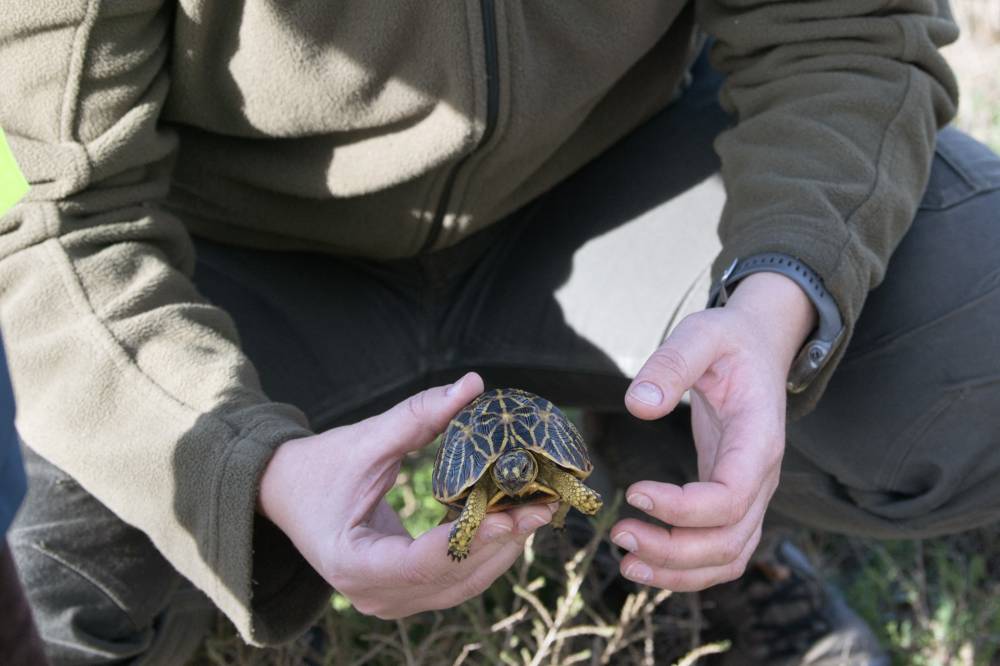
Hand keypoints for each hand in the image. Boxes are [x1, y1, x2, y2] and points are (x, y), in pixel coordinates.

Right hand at [258, 372, 552, 618]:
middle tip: (544, 504)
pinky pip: (455, 579)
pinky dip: (484, 552)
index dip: (472, 540)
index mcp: (353, 564)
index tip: (511, 514)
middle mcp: (373, 595)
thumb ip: (418, 416)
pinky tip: (510, 520)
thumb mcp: (364, 439)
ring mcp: (389, 600)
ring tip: (538, 510)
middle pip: (454, 578)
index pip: (423, 563)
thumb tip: (472, 385)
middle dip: (503, 541)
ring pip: (462, 584)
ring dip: (502, 549)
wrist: (283, 493)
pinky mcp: (403, 592)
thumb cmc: (318, 467)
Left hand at [611, 272, 815, 589]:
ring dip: (678, 570)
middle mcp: (762, 477)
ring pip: (728, 557)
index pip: (731, 497)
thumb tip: (638, 405)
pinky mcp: (733, 499)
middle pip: (729, 540)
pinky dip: (687, 569)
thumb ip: (672, 364)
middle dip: (673, 551)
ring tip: (626, 562)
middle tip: (619, 534)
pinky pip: (720, 551)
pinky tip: (646, 562)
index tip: (635, 493)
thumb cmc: (729, 341)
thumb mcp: (702, 333)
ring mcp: (752, 494)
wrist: (758, 348)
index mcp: (758, 440)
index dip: (684, 508)